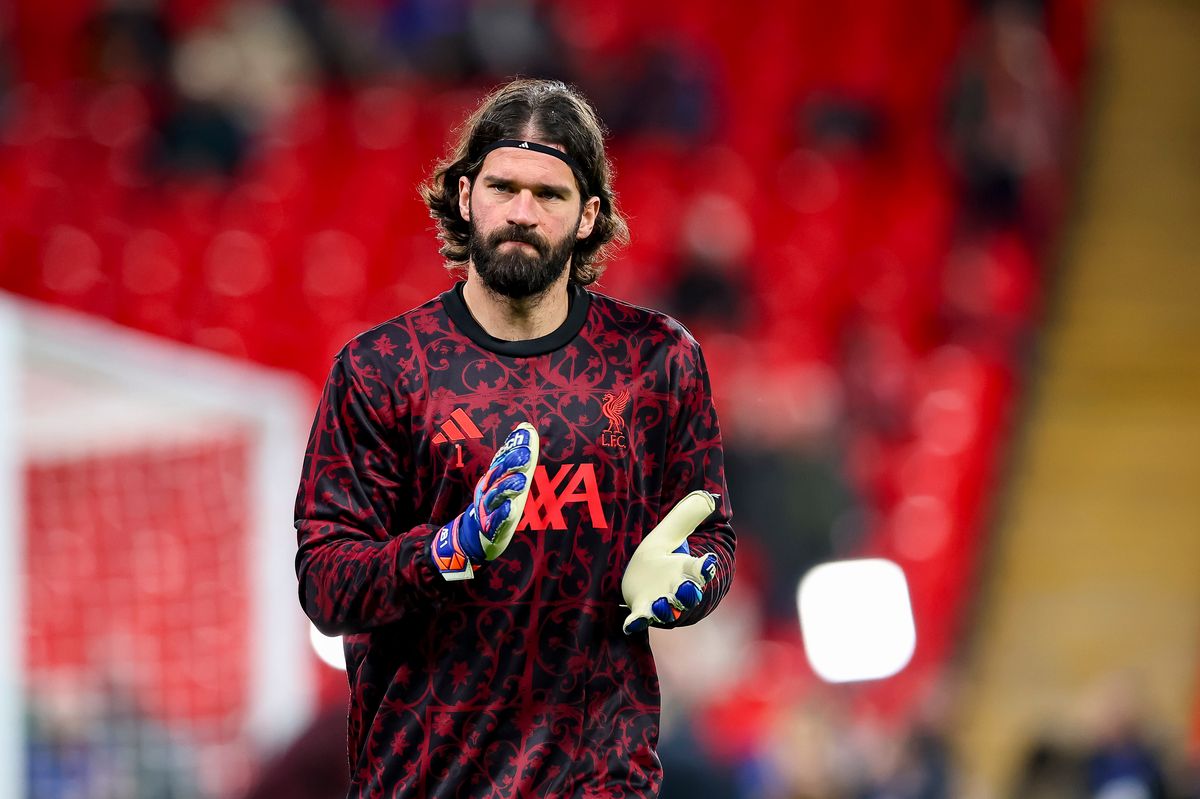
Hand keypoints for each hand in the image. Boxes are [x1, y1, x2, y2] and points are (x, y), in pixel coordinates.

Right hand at [431, 422, 539, 580]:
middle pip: (498, 474)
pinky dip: (502, 514)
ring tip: (521, 481)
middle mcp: (489, 490)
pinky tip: (510, 508)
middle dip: (511, 464)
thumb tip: (526, 426)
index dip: (514, 447)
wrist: (475, 533)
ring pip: (496, 496)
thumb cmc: (495, 501)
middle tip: (526, 456)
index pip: (503, 458)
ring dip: (507, 488)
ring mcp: (489, 509)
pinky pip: (496, 521)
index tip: (526, 434)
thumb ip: (514, 454)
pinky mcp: (491, 528)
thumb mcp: (504, 477)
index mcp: (494, 478)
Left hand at [621, 490, 718, 633]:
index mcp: (688, 569)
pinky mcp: (642, 611)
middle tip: (689, 588)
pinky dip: (637, 623)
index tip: (709, 561)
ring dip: (666, 609)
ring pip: (667, 610)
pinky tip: (631, 624)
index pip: (702, 568)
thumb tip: (709, 497)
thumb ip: (688, 515)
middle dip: (689, 592)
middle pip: (689, 594)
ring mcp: (661, 603)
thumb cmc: (663, 556)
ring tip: (662, 604)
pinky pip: (640, 620)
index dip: (706, 566)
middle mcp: (678, 590)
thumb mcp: (671, 532)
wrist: (647, 580)